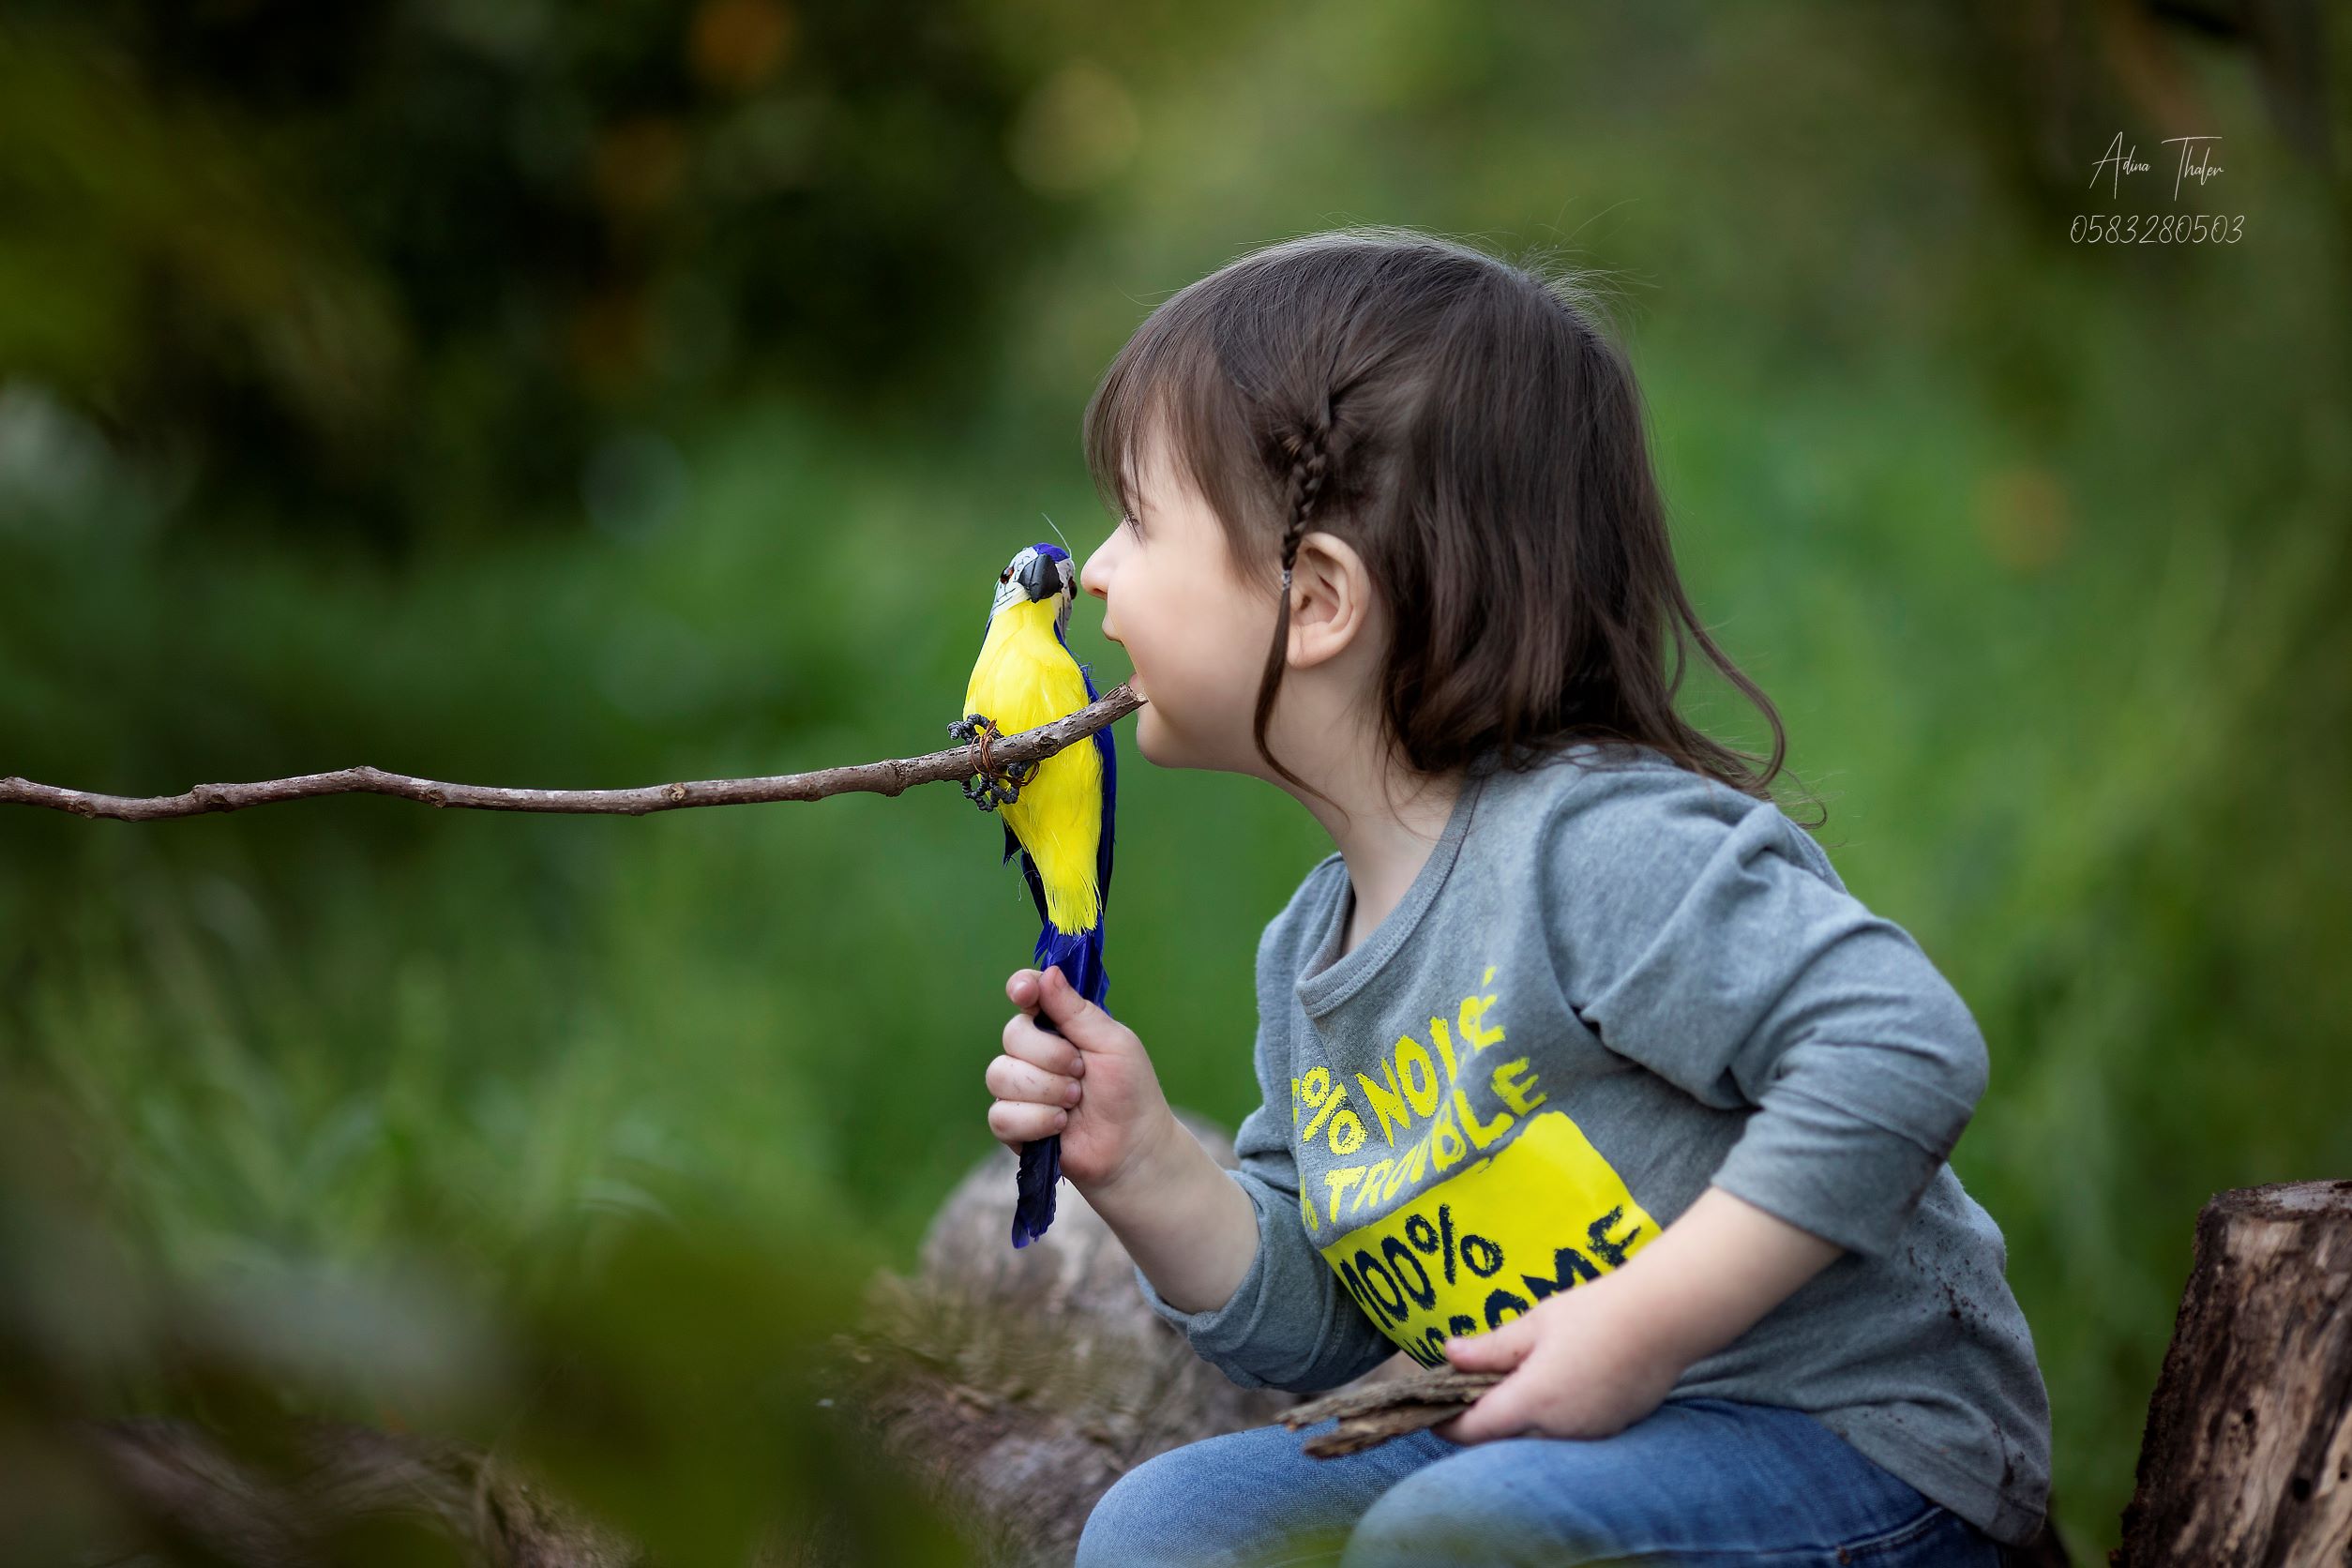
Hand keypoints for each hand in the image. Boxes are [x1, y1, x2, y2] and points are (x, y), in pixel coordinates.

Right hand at [986, 966, 1177, 1193]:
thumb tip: (1046, 974)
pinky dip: (1035, 1121)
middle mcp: (1033, 1051)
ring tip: (1074, 1102)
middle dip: (1050, 1056)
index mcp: (1058, 1024)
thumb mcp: (1112, 1043)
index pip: (1027, 993)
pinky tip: (1060, 1125)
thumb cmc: (1130, 1090)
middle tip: (1081, 1071)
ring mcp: (1019, 1088)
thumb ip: (1077, 1011)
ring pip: (1001, 1075)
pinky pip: (1001, 1115)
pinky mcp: (1012, 1124)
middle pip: (1013, 1035)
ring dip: (1046, 1090)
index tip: (1026, 992)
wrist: (1132, 1147)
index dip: (1022, 988)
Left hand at [1431, 1277, 1686, 1443]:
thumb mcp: (1535, 1323)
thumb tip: (1448, 1353)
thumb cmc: (1596, 1314)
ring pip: (1534, 1442)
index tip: (1432, 1413)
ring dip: (1516, 1424)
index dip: (1447, 1425)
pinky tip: (1550, 1391)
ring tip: (1507, 1388)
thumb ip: (1491, 1347)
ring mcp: (1587, 1435)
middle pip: (1502, 1441)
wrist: (1663, 1319)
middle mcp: (1559, 1429)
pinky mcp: (1609, 1432)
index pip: (1475, 1431)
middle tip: (1464, 1395)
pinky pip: (1566, 1437)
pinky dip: (1548, 1423)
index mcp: (1533, 1401)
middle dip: (1480, 1424)